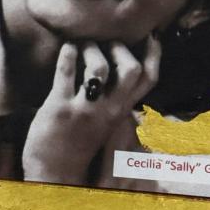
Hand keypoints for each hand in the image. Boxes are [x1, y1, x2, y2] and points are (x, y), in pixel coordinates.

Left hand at [21, 35, 160, 184]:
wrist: (54, 174)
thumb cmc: (79, 145)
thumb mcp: (106, 124)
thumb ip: (117, 103)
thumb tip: (127, 79)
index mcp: (121, 112)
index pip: (149, 80)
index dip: (154, 54)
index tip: (150, 35)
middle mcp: (108, 111)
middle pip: (131, 70)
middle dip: (120, 47)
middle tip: (104, 42)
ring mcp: (85, 110)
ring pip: (99, 69)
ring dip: (91, 48)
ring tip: (81, 44)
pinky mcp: (58, 108)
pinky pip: (66, 72)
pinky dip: (68, 54)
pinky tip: (67, 48)